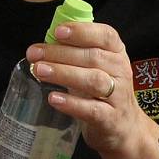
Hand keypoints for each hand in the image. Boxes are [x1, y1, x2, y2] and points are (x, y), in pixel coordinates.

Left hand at [25, 22, 153, 158]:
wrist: (123, 127)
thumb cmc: (102, 91)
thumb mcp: (96, 67)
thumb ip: (76, 53)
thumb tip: (43, 45)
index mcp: (116, 52)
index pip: (105, 35)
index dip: (82, 31)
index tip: (58, 31)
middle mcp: (120, 70)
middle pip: (93, 57)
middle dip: (61, 53)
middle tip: (35, 54)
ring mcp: (118, 96)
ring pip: (93, 81)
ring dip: (64, 73)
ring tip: (40, 71)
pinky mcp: (110, 119)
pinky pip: (91, 110)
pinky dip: (71, 103)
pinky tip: (54, 98)